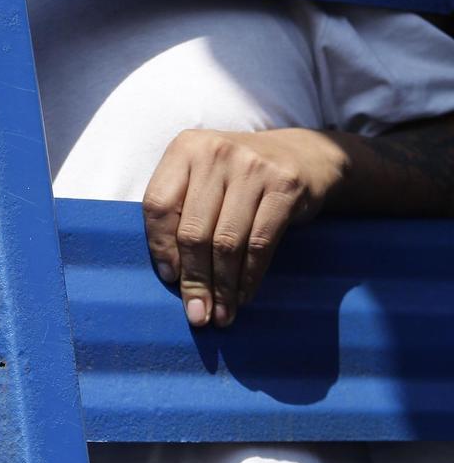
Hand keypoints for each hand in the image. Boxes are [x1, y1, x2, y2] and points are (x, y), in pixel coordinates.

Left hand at [142, 128, 349, 327]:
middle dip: (193, 279)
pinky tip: (243, 296)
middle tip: (197, 313)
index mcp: (185, 148)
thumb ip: (180, 211)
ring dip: (222, 286)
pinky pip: (260, 244)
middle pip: (193, 230)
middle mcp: (215, 153)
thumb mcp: (202, 177)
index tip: (169, 278)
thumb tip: (171, 274)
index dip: (160, 247)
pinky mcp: (285, 187)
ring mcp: (252, 168)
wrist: (303, 155)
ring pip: (227, 242)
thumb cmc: (237, 176)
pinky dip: (249, 277)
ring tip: (220, 314)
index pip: (158, 205)